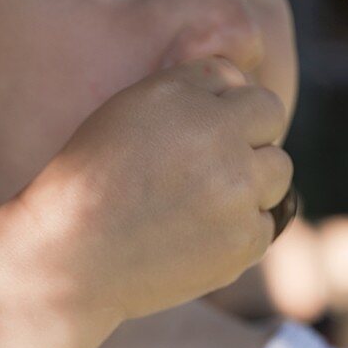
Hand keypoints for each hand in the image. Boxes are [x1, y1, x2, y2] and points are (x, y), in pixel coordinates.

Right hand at [17, 56, 292, 322]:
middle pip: (270, 123)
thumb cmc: (90, 185)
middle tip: (204, 172)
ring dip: (251, 185)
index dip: (227, 112)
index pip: (244, 87)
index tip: (200, 139)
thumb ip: (188, 93)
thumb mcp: (126, 112)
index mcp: (188, 98)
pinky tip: (198, 238)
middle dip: (246, 142)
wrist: (70, 260)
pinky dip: (240, 233)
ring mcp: (237, 196)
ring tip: (204, 204)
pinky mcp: (241, 245)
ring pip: (277, 175)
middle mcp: (220, 140)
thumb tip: (239, 92)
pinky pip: (265, 226)